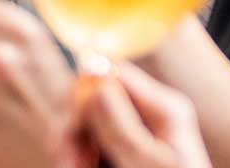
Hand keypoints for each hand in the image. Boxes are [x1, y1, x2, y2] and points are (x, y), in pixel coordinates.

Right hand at [61, 64, 210, 167]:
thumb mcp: (146, 165)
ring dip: (73, 147)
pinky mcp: (129, 149)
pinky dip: (82, 157)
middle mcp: (152, 113)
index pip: (112, 72)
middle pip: (94, 98)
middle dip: (73, 129)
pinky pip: (95, 142)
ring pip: (89, 123)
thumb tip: (92, 75)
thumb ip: (121, 123)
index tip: (69, 130)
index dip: (82, 94)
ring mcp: (140, 132)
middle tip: (63, 163)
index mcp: (165, 108)